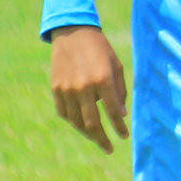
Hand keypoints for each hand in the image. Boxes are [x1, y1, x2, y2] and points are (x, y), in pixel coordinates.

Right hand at [49, 25, 128, 153]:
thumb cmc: (100, 50)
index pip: (113, 112)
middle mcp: (84, 87)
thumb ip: (120, 91)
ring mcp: (67, 89)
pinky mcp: (56, 88)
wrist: (73, 32)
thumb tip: (121, 115)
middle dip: (102, 139)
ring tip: (97, 139)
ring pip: (76, 121)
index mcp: (103, 79)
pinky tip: (81, 125)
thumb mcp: (117, 66)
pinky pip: (64, 113)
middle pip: (92, 123)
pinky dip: (73, 121)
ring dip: (87, 134)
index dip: (119, 127)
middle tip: (109, 148)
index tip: (124, 136)